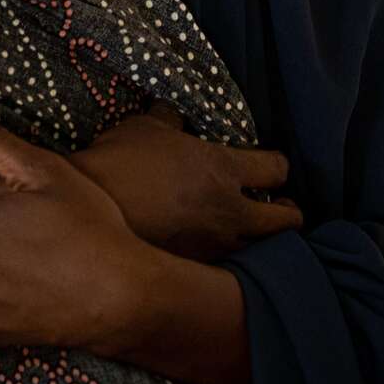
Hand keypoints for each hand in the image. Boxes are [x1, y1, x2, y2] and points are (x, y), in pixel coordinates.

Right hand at [68, 102, 301, 260]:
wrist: (93, 208)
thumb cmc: (121, 160)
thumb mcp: (146, 127)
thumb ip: (171, 120)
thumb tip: (175, 115)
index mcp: (223, 168)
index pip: (276, 168)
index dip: (280, 165)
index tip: (276, 165)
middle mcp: (229, 211)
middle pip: (286, 220)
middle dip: (290, 212)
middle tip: (286, 207)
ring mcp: (214, 244)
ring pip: (264, 250)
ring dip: (266, 240)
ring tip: (258, 233)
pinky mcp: (196, 268)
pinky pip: (229, 266)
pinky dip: (234, 258)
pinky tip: (222, 250)